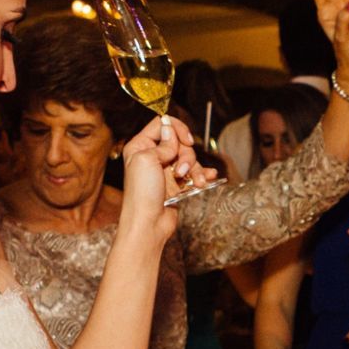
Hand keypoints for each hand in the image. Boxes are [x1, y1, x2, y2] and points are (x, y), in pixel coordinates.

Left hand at [119, 116, 213, 239]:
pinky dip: (202, 175)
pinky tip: (207, 179)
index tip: (186, 140)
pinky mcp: (176, 183)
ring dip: (195, 169)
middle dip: (186, 155)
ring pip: (189, 158)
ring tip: (195, 183)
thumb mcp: (147, 160)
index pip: (161, 124)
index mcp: (140, 146)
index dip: (176, 129)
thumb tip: (170, 129)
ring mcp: (165, 170)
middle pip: (179, 142)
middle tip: (181, 171)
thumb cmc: (141, 194)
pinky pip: (194, 173)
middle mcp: (152, 156)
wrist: (148, 223)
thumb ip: (163, 143)